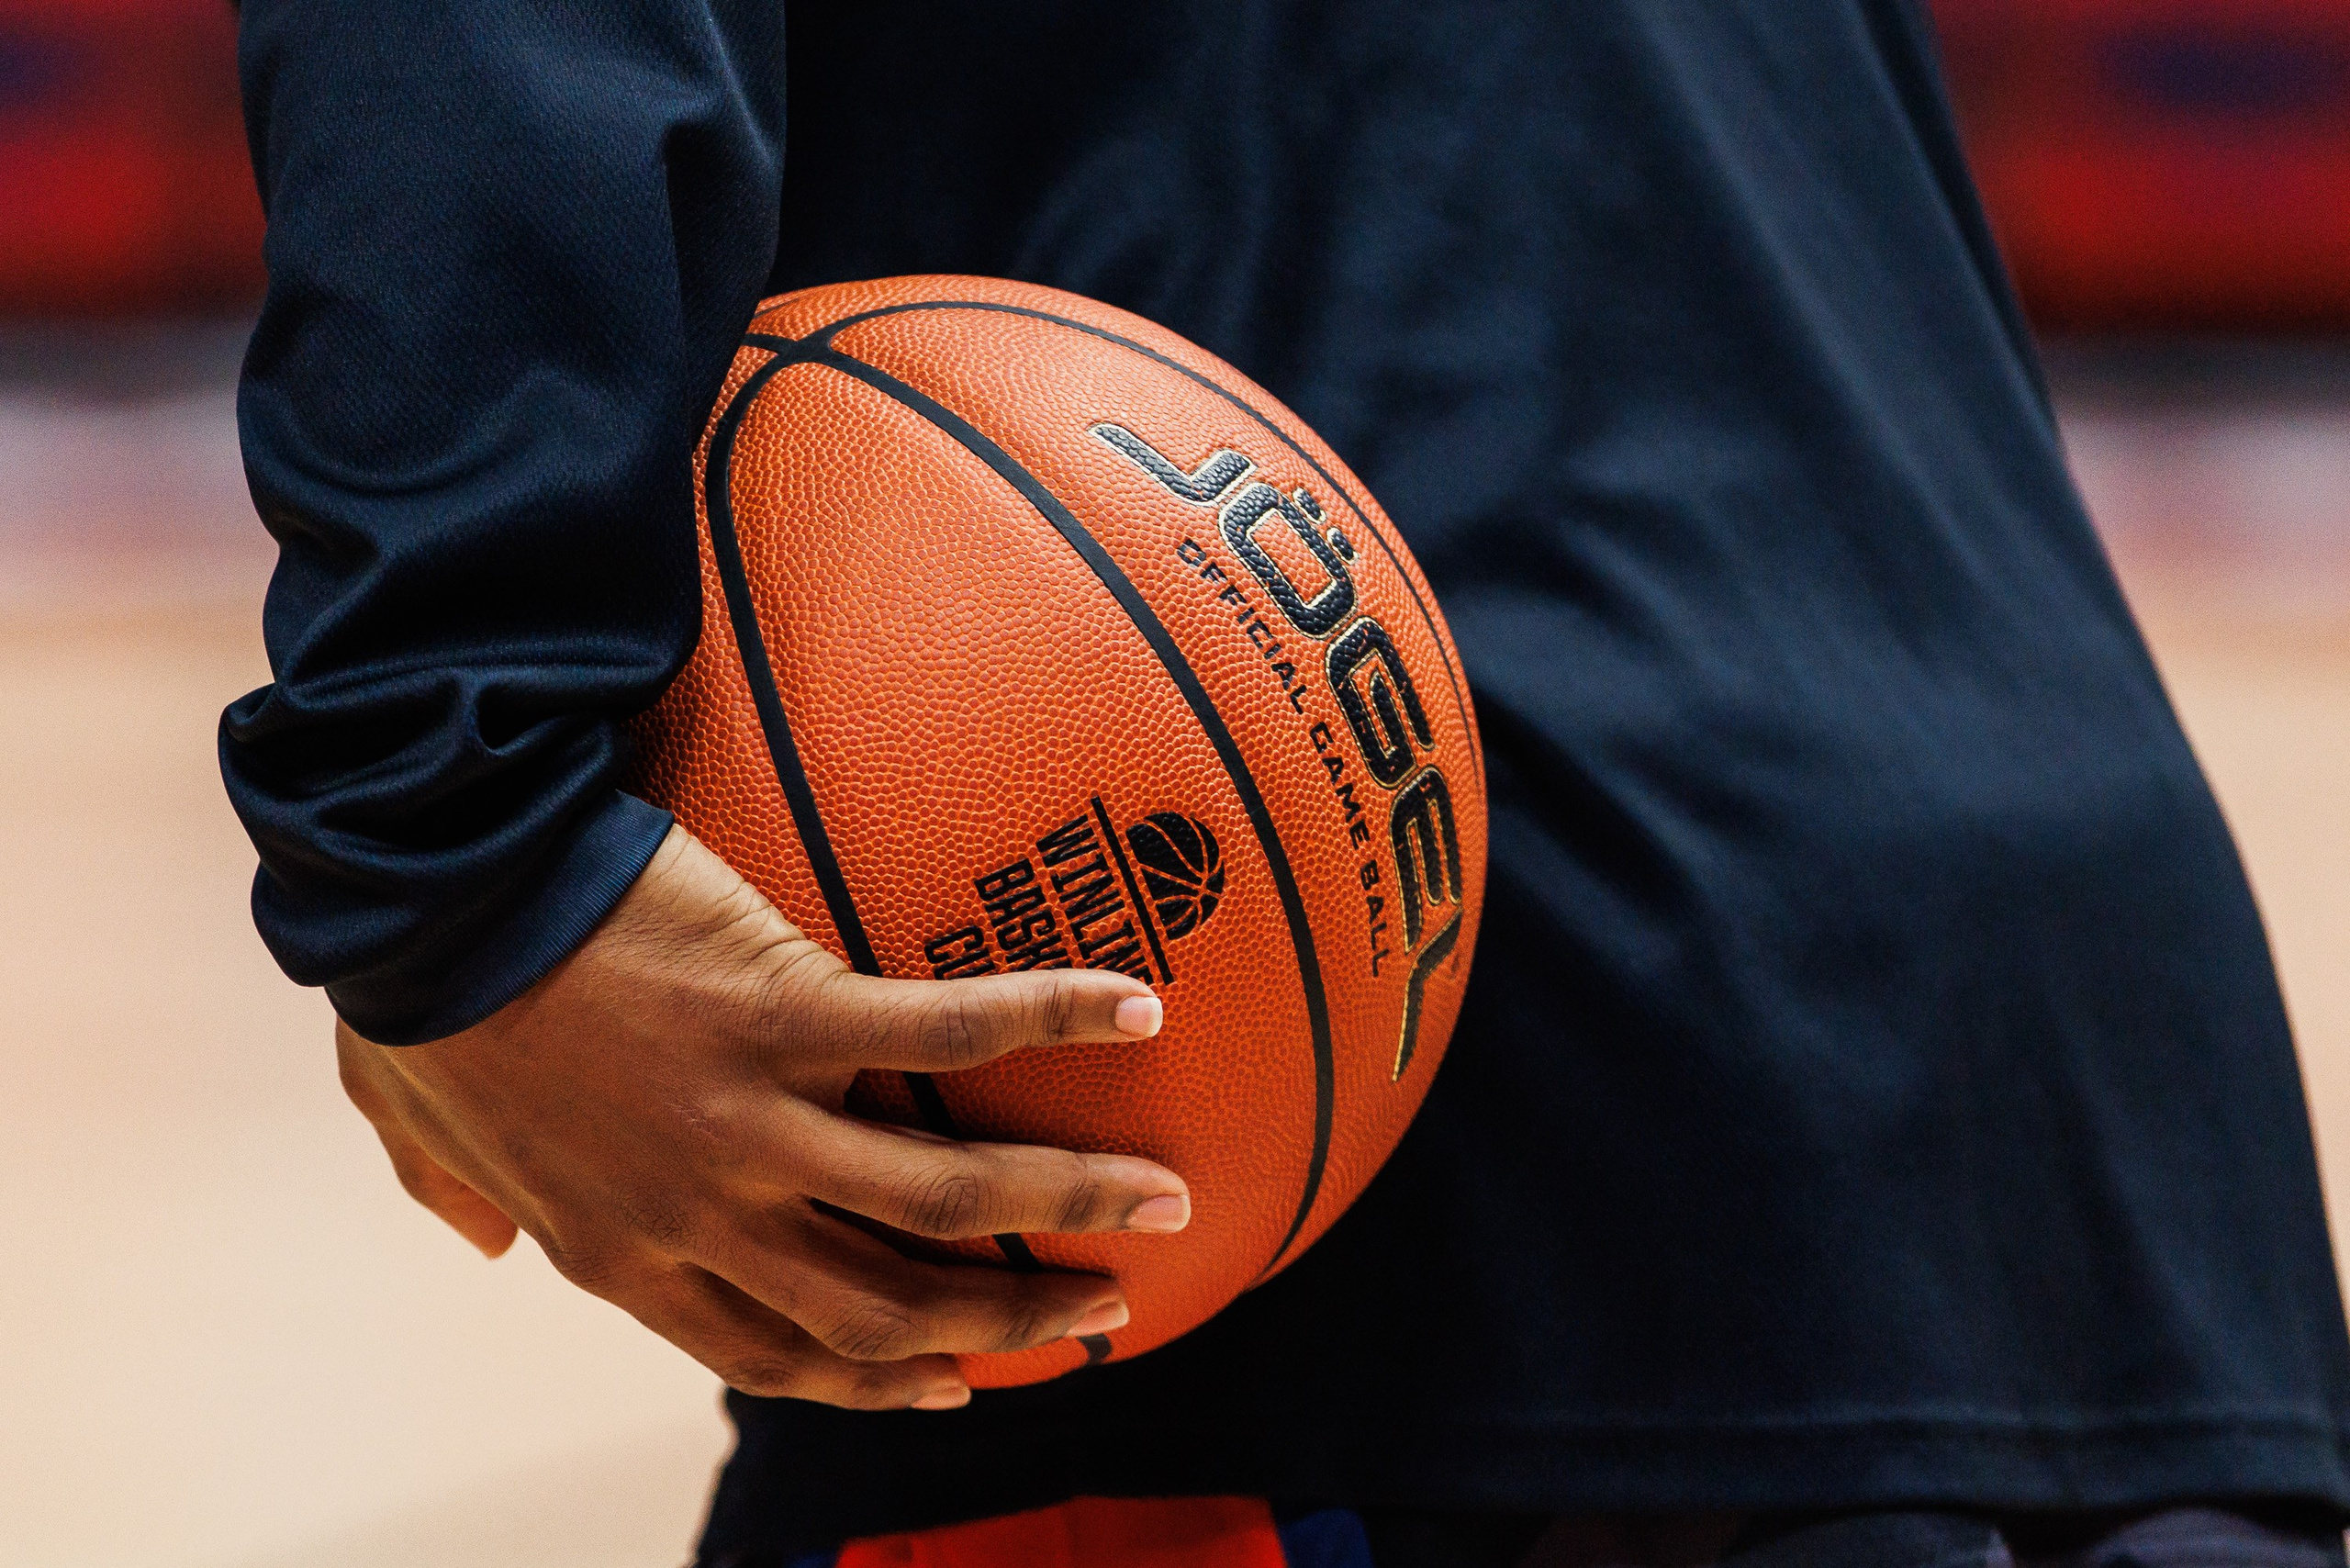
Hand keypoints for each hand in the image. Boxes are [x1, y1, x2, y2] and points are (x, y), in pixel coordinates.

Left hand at [336, 825, 1187, 1410]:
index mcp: (623, 1251)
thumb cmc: (413, 992)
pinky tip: (1137, 1013)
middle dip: (1006, 1324)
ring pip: (941, 1205)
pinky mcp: (783, 1014)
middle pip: (887, 1310)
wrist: (420, 891)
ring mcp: (749, 1122)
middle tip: (1104, 1313)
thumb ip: (452, 1195)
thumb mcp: (411, 1124)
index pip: (774, 1353)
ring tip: (1165, 1202)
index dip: (877, 1382)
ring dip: (1066, 1209)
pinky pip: (945, 1036)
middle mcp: (701, 1212)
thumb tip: (478, 1241)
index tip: (956, 1383)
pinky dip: (1049, 1024)